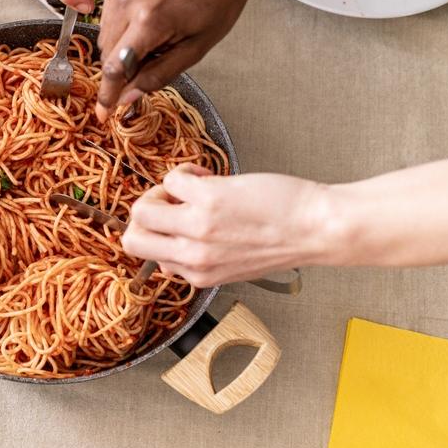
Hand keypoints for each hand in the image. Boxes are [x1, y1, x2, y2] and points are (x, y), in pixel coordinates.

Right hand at [96, 0, 263, 120]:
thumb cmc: (216, 5)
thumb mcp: (194, 51)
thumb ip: (157, 76)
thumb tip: (126, 99)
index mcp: (150, 21)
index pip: (115, 67)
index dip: (107, 94)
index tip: (104, 113)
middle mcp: (129, 0)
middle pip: (106, 53)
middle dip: (121, 68)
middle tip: (148, 64)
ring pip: (103, 36)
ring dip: (119, 48)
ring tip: (150, 40)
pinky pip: (107, 16)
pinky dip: (120, 28)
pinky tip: (143, 23)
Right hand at [122, 165, 329, 286]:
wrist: (316, 228)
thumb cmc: (283, 242)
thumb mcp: (231, 268)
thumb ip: (197, 264)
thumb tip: (165, 259)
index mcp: (197, 275)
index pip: (147, 258)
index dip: (157, 234)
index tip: (173, 222)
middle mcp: (194, 256)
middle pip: (132, 239)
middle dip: (143, 216)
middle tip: (168, 204)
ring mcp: (198, 227)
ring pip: (142, 208)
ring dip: (161, 191)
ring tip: (189, 188)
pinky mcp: (208, 198)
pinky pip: (172, 179)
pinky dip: (185, 172)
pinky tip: (207, 175)